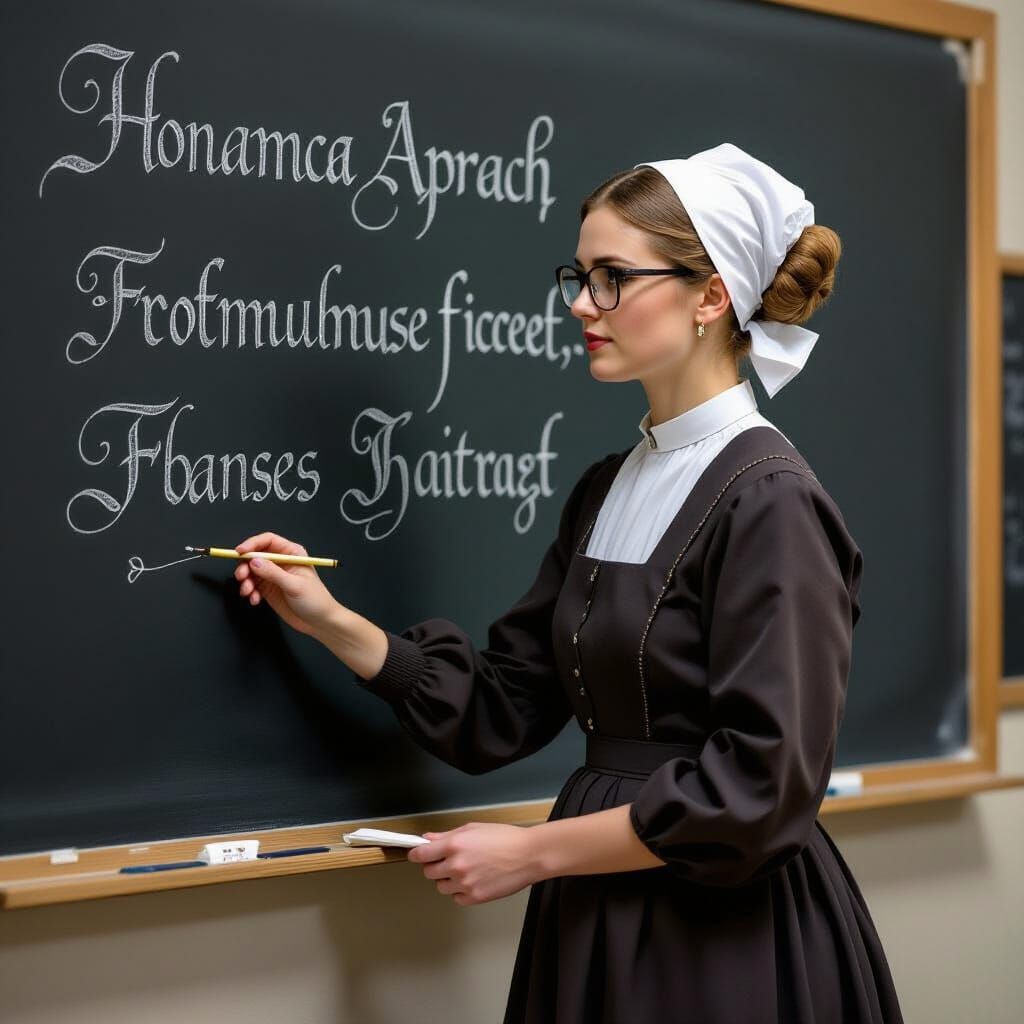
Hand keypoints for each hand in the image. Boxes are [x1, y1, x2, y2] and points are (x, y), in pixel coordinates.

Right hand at [233, 531, 339, 635]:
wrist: (319, 622)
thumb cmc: (315, 600)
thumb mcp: (294, 585)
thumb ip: (273, 573)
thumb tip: (254, 561)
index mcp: (292, 553)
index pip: (268, 541)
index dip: (252, 543)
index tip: (240, 552)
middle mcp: (281, 562)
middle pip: (255, 555)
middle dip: (245, 565)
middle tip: (242, 577)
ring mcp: (273, 575)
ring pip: (251, 571)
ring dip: (246, 581)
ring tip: (248, 592)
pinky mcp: (268, 589)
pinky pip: (252, 586)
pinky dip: (250, 592)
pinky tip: (255, 600)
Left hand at [406, 822, 543, 906]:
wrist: (528, 855)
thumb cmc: (505, 838)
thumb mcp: (474, 828)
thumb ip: (447, 835)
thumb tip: (429, 839)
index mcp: (454, 845)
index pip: (421, 855)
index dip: (416, 854)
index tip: (416, 855)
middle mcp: (456, 865)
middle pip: (428, 872)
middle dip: (434, 866)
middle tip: (447, 860)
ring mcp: (464, 884)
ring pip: (441, 886)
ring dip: (447, 880)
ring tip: (464, 870)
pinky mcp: (474, 898)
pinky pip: (456, 898)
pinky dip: (460, 891)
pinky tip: (473, 880)